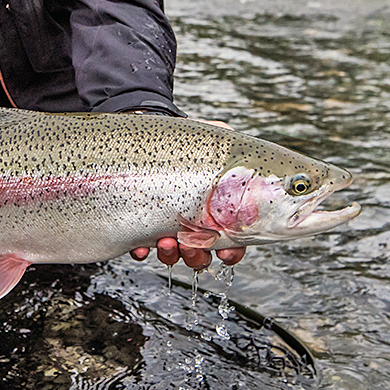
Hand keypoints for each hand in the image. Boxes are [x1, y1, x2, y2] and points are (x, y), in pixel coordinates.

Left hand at [128, 116, 242, 269]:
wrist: (153, 133)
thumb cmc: (190, 140)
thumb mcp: (218, 144)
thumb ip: (235, 156)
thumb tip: (248, 162)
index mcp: (215, 211)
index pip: (232, 242)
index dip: (231, 252)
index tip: (225, 251)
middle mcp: (192, 223)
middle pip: (201, 254)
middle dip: (196, 255)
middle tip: (189, 243)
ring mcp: (166, 226)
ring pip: (173, 255)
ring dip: (171, 255)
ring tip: (166, 241)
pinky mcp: (141, 224)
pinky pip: (141, 247)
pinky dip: (142, 251)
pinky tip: (140, 247)